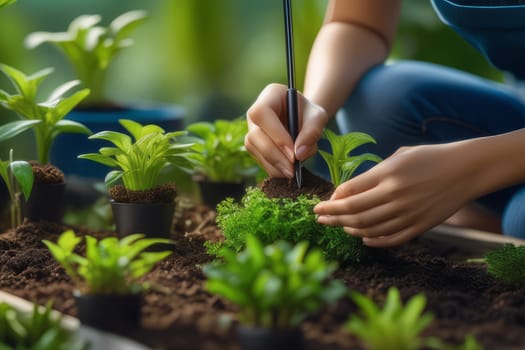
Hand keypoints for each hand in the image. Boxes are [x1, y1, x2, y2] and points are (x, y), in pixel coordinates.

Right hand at [245, 83, 327, 177]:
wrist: (304, 120)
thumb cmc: (310, 114)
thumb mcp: (318, 117)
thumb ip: (312, 132)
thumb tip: (298, 155)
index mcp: (270, 95)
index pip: (262, 113)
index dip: (275, 135)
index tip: (293, 154)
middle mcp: (255, 112)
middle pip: (255, 136)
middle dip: (275, 156)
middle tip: (293, 171)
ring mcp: (251, 129)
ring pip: (256, 150)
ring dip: (275, 165)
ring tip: (295, 170)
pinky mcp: (254, 146)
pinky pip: (260, 160)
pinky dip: (275, 169)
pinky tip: (288, 170)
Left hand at [314, 143, 479, 246]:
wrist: (467, 169)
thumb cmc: (430, 157)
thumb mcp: (398, 156)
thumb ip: (372, 175)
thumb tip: (346, 193)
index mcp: (388, 174)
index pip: (349, 192)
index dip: (330, 202)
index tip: (320, 205)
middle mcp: (395, 195)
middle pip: (353, 213)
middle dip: (331, 217)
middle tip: (319, 218)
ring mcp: (408, 213)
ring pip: (369, 228)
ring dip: (348, 229)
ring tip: (339, 226)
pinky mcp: (420, 226)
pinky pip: (390, 239)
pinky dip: (373, 241)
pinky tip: (362, 238)